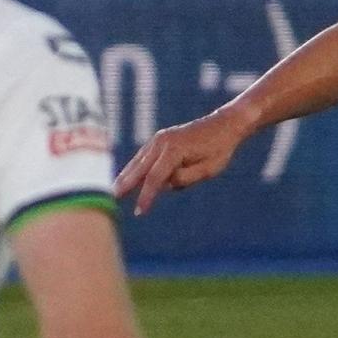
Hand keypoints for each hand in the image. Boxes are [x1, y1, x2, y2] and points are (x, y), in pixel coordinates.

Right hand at [112, 104, 249, 212]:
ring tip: (115, 190)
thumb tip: (165, 183)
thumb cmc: (219, 149)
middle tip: (114, 197)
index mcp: (175, 150)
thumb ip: (185, 178)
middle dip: (127, 184)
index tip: (139, 212)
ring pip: (139, 161)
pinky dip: (134, 166)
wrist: (223, 125)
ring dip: (127, 175)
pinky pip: (143, 156)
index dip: (146, 197)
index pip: (155, 179)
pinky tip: (126, 177)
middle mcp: (162, 142)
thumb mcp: (208, 170)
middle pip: (140, 168)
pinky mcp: (160, 139)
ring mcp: (159, 138)